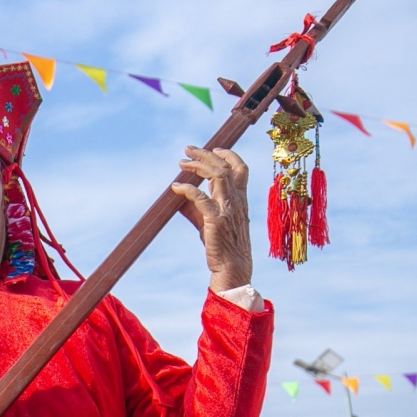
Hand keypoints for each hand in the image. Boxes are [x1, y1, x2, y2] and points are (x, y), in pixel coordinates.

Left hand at [172, 147, 250, 293]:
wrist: (232, 267)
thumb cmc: (222, 245)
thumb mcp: (209, 221)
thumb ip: (197, 207)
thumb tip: (178, 194)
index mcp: (240, 199)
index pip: (240, 169)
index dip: (228, 155)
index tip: (214, 148)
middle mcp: (236, 201)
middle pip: (225, 168)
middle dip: (206, 155)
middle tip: (188, 149)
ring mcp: (228, 209)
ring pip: (217, 176)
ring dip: (198, 166)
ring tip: (182, 163)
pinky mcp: (216, 220)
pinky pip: (201, 198)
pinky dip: (187, 190)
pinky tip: (175, 188)